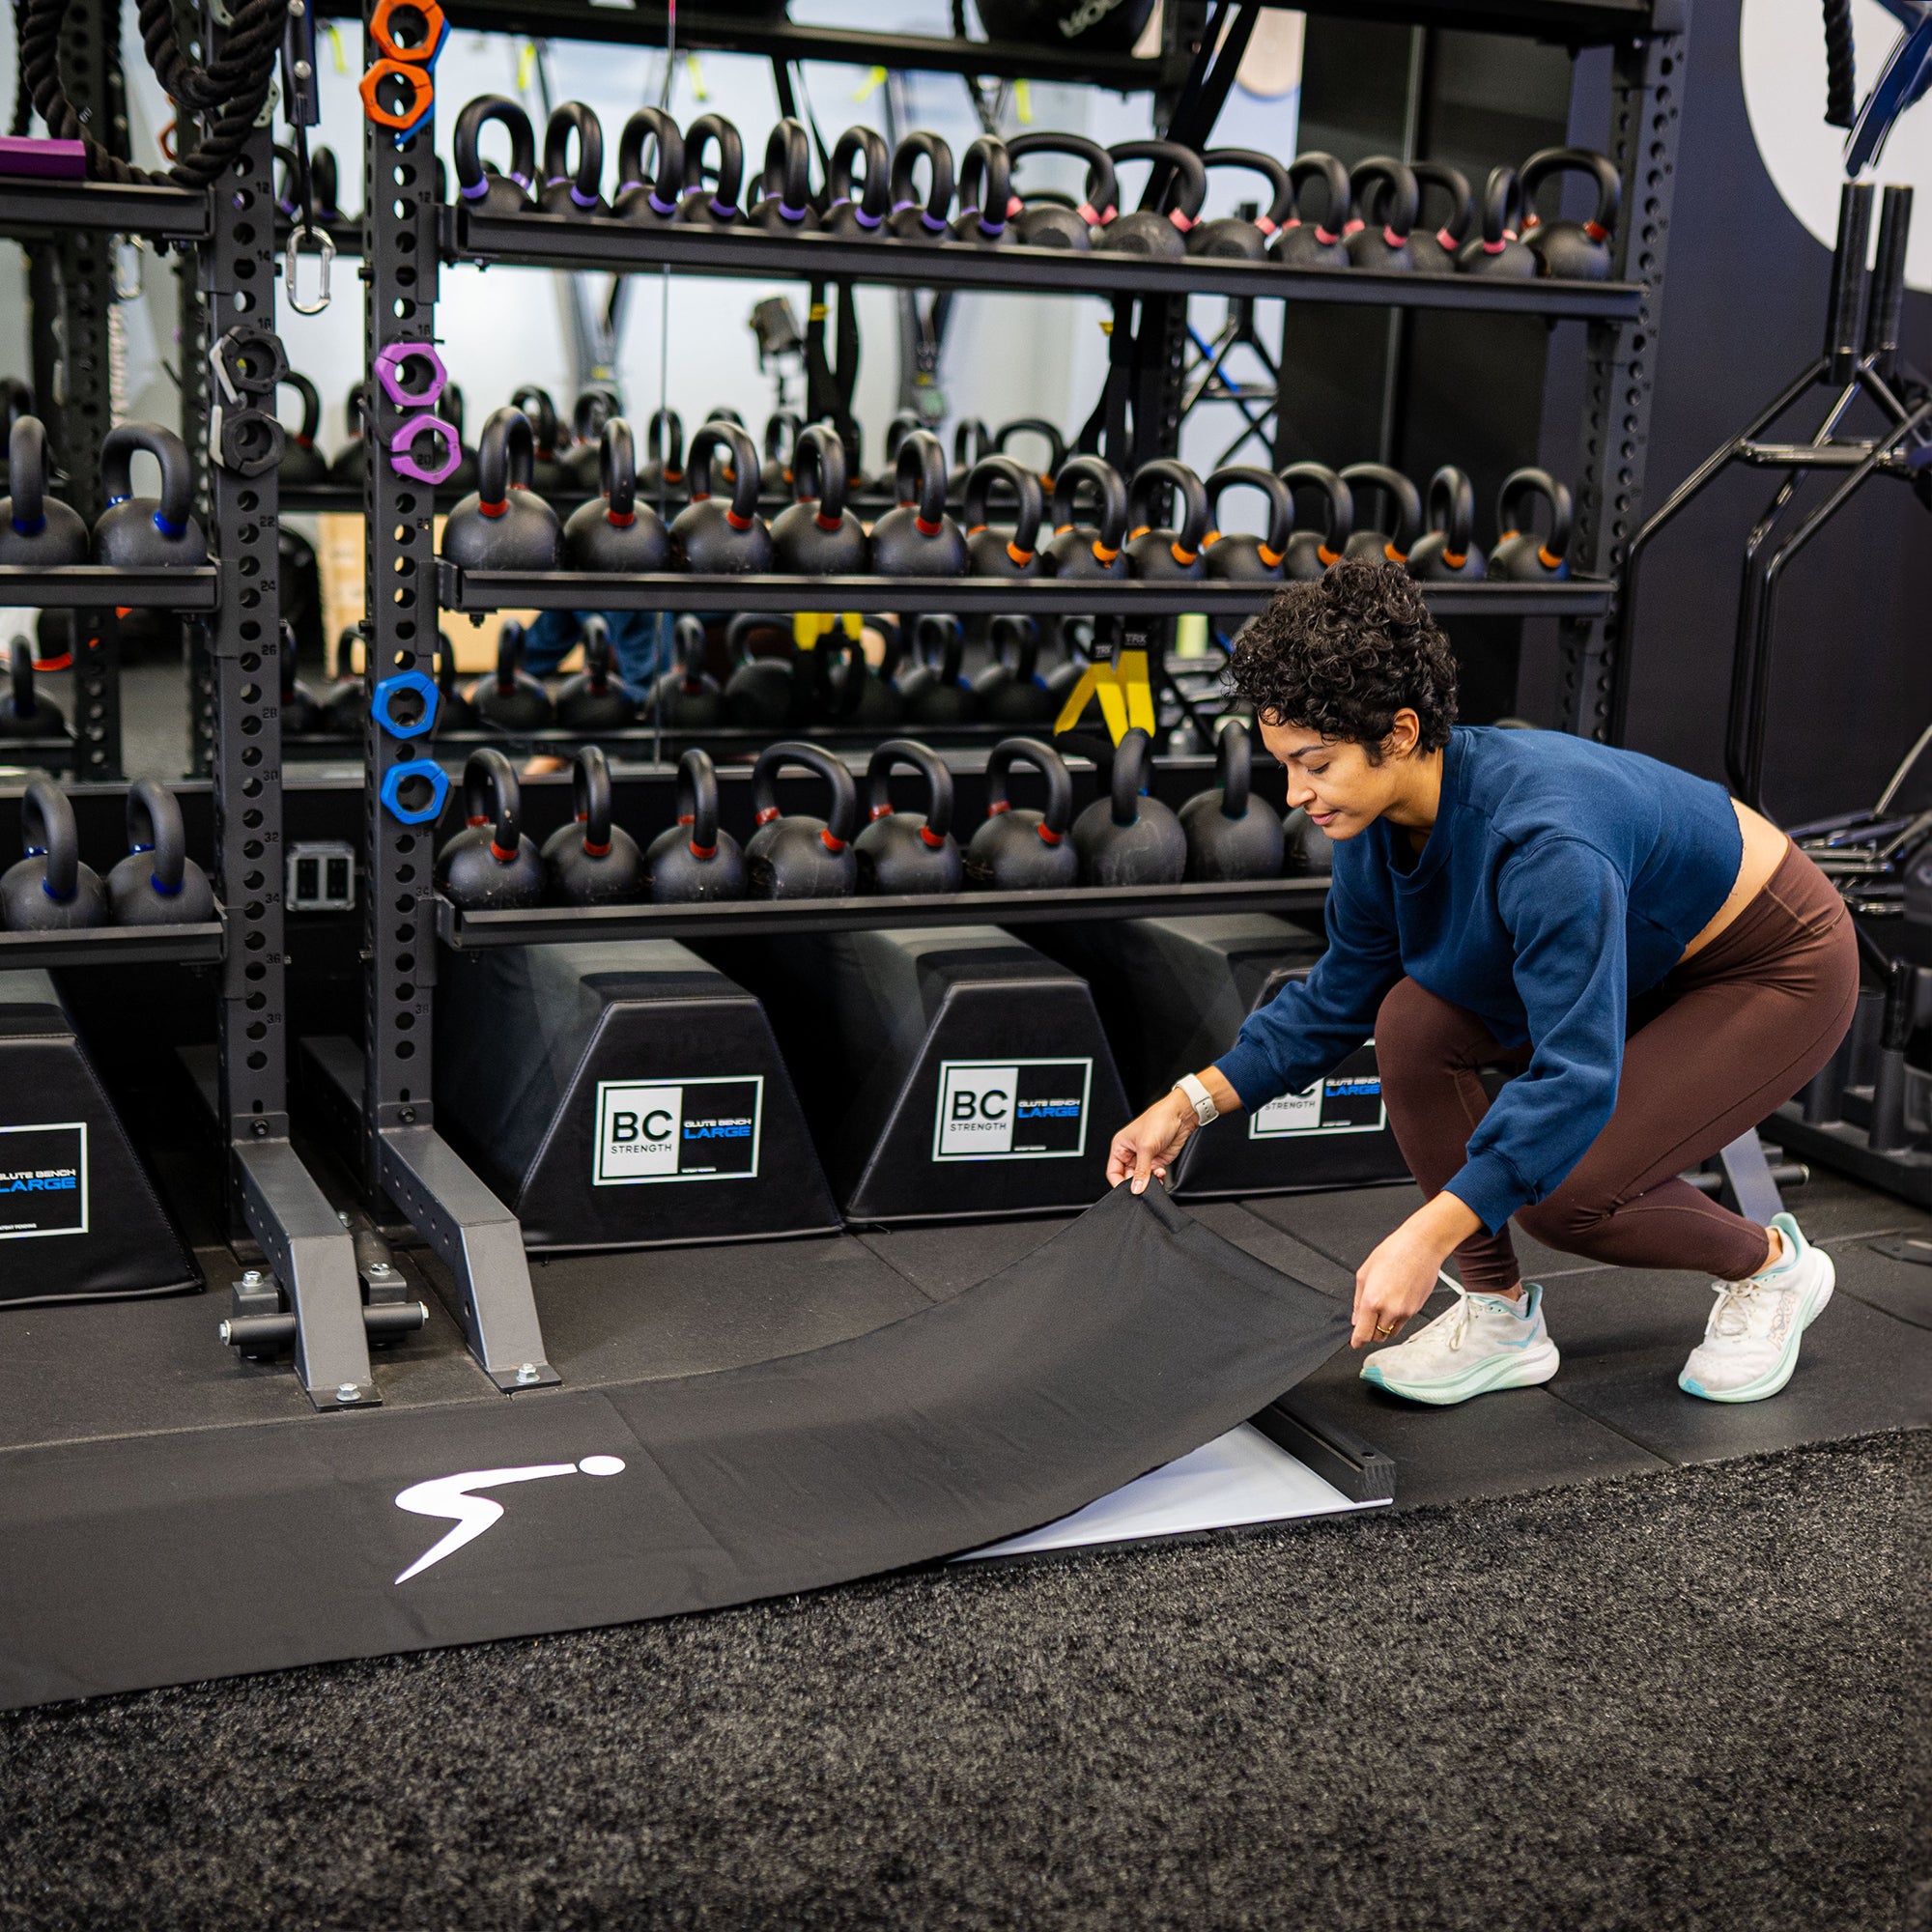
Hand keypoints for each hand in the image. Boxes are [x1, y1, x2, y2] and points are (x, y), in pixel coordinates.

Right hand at [1107, 1090, 1197, 1193]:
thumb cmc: (1158, 1120)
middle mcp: (1131, 1152)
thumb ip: (1141, 1171)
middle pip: (1128, 1177)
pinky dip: (1157, 1178)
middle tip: (1144, 1186)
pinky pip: (1153, 1176)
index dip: (1118, 1183)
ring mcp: (1145, 1157)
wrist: (1180, 1116)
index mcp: (1120, 1146)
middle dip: (1137, 1183)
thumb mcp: (1146, 1147)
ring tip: (1155, 1177)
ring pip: (1142, 1178)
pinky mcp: (1157, 1160)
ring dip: (1149, 1181)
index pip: (1113, 1172)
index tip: (1128, 1191)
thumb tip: (1136, 1189)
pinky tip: (1161, 1173)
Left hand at [1350, 1192, 1481, 1347]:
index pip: (1363, 1334)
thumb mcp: (1364, 1273)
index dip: (1357, 1342)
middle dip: (1370, 1332)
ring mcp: (1406, 1311)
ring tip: (1383, 1307)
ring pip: (1391, 1332)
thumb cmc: (1393, 1253)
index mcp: (1372, 1300)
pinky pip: (1403, 1323)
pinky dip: (1396, 1319)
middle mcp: (1390, 1309)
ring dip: (1384, 1327)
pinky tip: (1395, 1300)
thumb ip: (1357, 1301)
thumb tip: (1356, 1319)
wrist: (1422, 1246)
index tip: (1355, 1343)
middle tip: (1368, 1320)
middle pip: (1377, 1337)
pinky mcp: (1417, 1309)